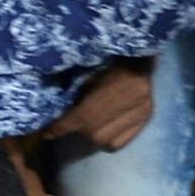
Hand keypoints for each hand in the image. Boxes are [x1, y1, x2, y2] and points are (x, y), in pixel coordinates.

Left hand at [40, 57, 156, 155]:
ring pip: (105, 141)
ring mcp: (141, 112)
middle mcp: (132, 101)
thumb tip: (55, 113)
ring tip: (88, 124)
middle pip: (94, 132)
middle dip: (78, 129)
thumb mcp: (87, 70)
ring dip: (92, 135)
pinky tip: (104, 128)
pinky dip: (107, 139)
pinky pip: (119, 142)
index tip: (48, 132)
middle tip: (71, 122)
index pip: (82, 115)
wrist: (137, 53)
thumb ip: (74, 91)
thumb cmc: (107, 58)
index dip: (62, 126)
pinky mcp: (146, 118)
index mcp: (116, 85)